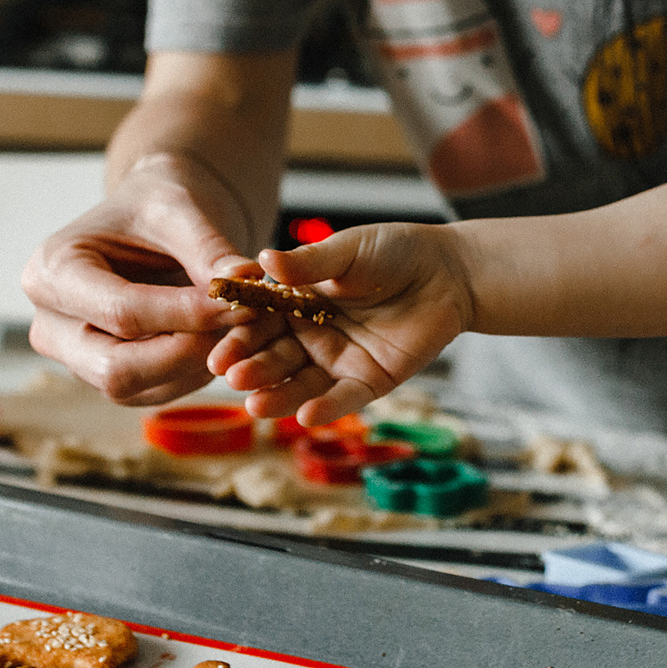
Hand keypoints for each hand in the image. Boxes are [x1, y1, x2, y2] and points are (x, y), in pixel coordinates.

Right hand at [20, 154, 253, 405]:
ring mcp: (76, 359)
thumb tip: (248, 284)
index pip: (121, 312)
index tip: (245, 304)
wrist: (149, 218)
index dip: (188, 315)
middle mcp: (51, 325)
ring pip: (140, 387)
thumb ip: (210, 251)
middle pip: (118, 368)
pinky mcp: (107, 378)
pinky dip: (198, 370)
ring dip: (200, 363)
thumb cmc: (155, 204)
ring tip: (244, 323)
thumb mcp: (181, 210)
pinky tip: (225, 336)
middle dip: (190, 350)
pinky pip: (156, 391)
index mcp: (52, 272)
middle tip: (246, 322)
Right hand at [208, 225, 476, 424]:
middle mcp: (310, 335)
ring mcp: (338, 361)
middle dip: (253, 369)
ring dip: (279, 396)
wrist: (448, 271)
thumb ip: (308, 263)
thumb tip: (261, 258)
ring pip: (302, 384)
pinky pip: (344, 399)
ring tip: (255, 406)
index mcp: (296, 302)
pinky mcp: (369, 381)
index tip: (218, 351)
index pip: (260, 323)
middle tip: (231, 378)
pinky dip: (325, 408)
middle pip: (275, 357)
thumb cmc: (393, 252)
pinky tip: (306, 415)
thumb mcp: (347, 251)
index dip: (239, 337)